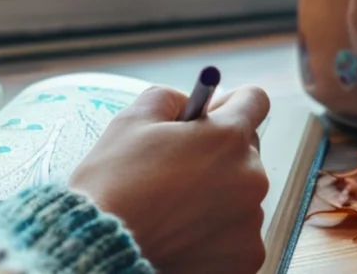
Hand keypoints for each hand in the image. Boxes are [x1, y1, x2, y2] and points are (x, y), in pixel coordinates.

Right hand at [69, 84, 269, 273]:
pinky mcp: (246, 260)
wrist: (102, 251)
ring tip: (173, 207)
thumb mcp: (132, 120)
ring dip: (217, 194)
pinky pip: (237, 234)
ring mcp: (250, 222)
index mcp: (227, 137)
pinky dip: (215, 233)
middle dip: (218, 152)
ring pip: (240, 194)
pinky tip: (182, 234)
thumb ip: (169, 98)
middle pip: (246, 150)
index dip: (230, 103)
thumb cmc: (113, 185)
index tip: (210, 116)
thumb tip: (186, 103)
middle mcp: (250, 178)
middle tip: (178, 167)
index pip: (254, 100)